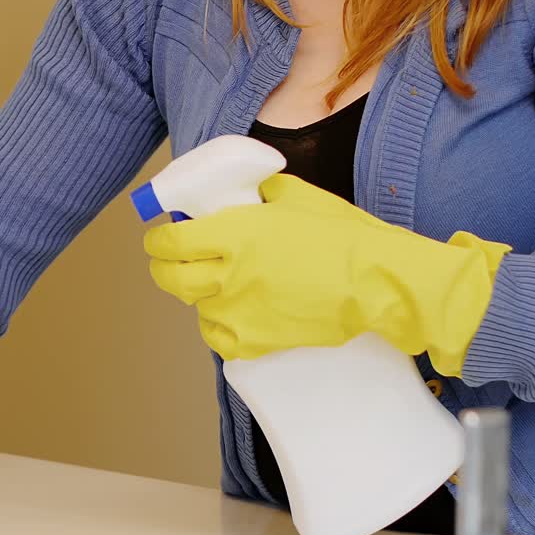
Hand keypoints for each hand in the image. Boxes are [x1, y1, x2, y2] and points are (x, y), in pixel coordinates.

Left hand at [144, 174, 510, 375]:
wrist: (375, 281)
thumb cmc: (342, 236)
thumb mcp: (295, 196)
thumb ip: (258, 195)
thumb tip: (240, 193)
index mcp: (235, 233)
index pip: (171, 241)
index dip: (158, 239)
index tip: (160, 237)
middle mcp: (228, 274)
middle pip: (170, 278)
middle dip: (163, 267)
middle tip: (169, 261)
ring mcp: (239, 311)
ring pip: (194, 306)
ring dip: (198, 294)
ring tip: (216, 284)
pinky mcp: (254, 341)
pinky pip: (217, 338)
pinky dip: (218, 326)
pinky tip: (231, 313)